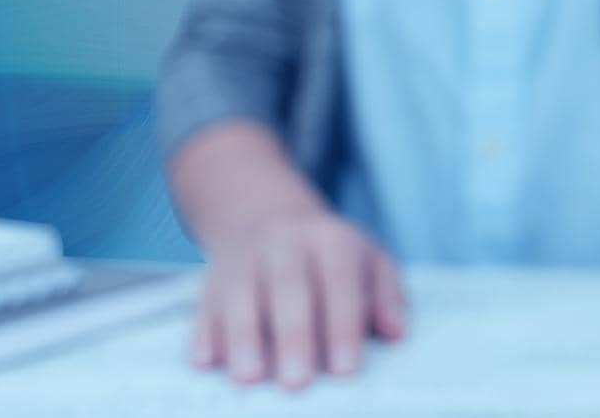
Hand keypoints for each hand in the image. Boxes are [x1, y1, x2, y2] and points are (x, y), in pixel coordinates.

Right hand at [169, 121, 406, 389]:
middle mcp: (284, 244)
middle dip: (293, 336)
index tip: (345, 368)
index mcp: (330, 239)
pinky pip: (204, 307)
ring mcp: (244, 261)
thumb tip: (396, 332)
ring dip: (243, 337)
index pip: (340, 279)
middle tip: (297, 382)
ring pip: (240, 295)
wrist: (265, 216)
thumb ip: (386, 294)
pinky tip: (206, 360)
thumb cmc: (329, 255)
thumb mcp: (368, 259)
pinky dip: (204, 334)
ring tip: (249, 377)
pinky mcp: (210, 282)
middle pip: (288, 287)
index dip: (342, 324)